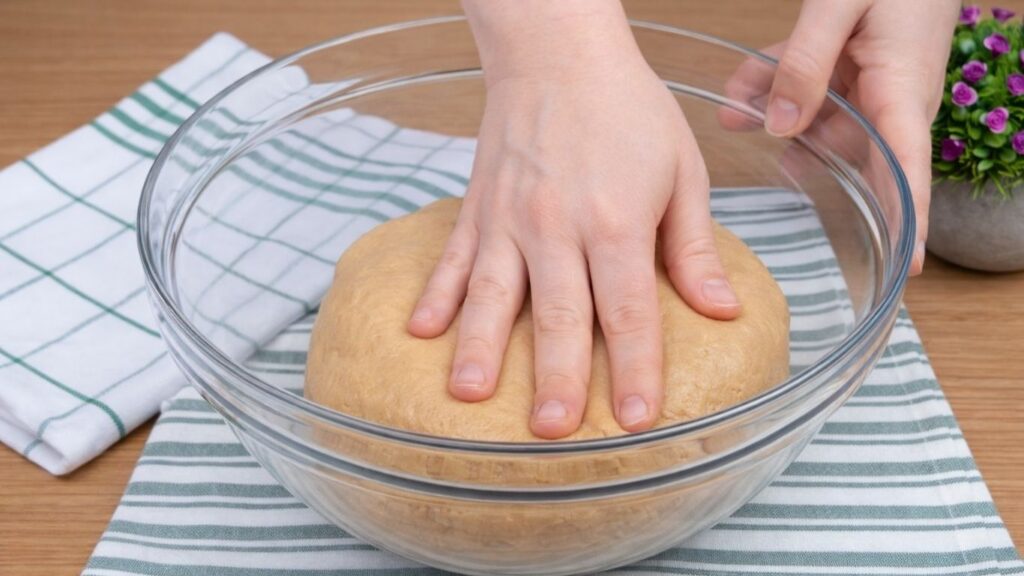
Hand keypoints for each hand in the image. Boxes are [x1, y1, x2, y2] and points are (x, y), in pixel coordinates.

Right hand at [407, 0, 740, 438]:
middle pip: (557, 313)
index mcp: (617, 221)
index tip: (634, 420)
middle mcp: (558, 224)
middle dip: (554, 376)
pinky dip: (435, 295)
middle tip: (550, 431)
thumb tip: (722, 312)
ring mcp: (509, 217)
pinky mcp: (477, 207)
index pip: (627, 310)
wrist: (558, 52)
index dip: (633, 368)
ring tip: (469, 395)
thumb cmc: (628, 108)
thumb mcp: (683, 170)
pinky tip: (420, 333)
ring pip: (492, 293)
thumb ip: (692, 247)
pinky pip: (452, 257)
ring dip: (480, 346)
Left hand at [761, 0, 959, 273]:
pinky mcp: (853, 70)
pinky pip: (811, 90)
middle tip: (777, 199)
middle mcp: (892, 99)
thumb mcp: (841, 4)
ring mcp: (873, 86)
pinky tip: (740, 93)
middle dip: (813, 172)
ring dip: (776, 118)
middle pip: (855, 157)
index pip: (910, 172)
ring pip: (819, 121)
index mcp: (903, 91)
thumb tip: (779, 126)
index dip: (910, 222)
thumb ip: (806, 64)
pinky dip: (775, 87)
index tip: (907, 269)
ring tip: (732, 117)